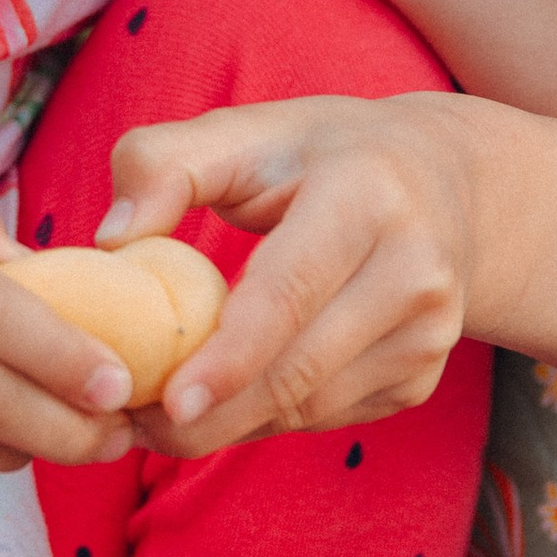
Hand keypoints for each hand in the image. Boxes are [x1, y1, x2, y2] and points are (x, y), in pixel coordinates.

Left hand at [96, 92, 477, 453]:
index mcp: (367, 197)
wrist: (446, 182)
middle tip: (131, 424)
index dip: (229, 357)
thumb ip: (162, 164)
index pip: (291, 293)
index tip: (168, 401)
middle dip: (212, 414)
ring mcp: (429, 333)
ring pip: (311, 408)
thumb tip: (111, 240)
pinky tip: (221, 403)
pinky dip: (265, 420)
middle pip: (300, 370)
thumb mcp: (244, 131)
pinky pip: (326, 418)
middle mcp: (415, 270)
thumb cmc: (320, 154)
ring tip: (157, 417)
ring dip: (230, 425)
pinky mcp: (421, 377)